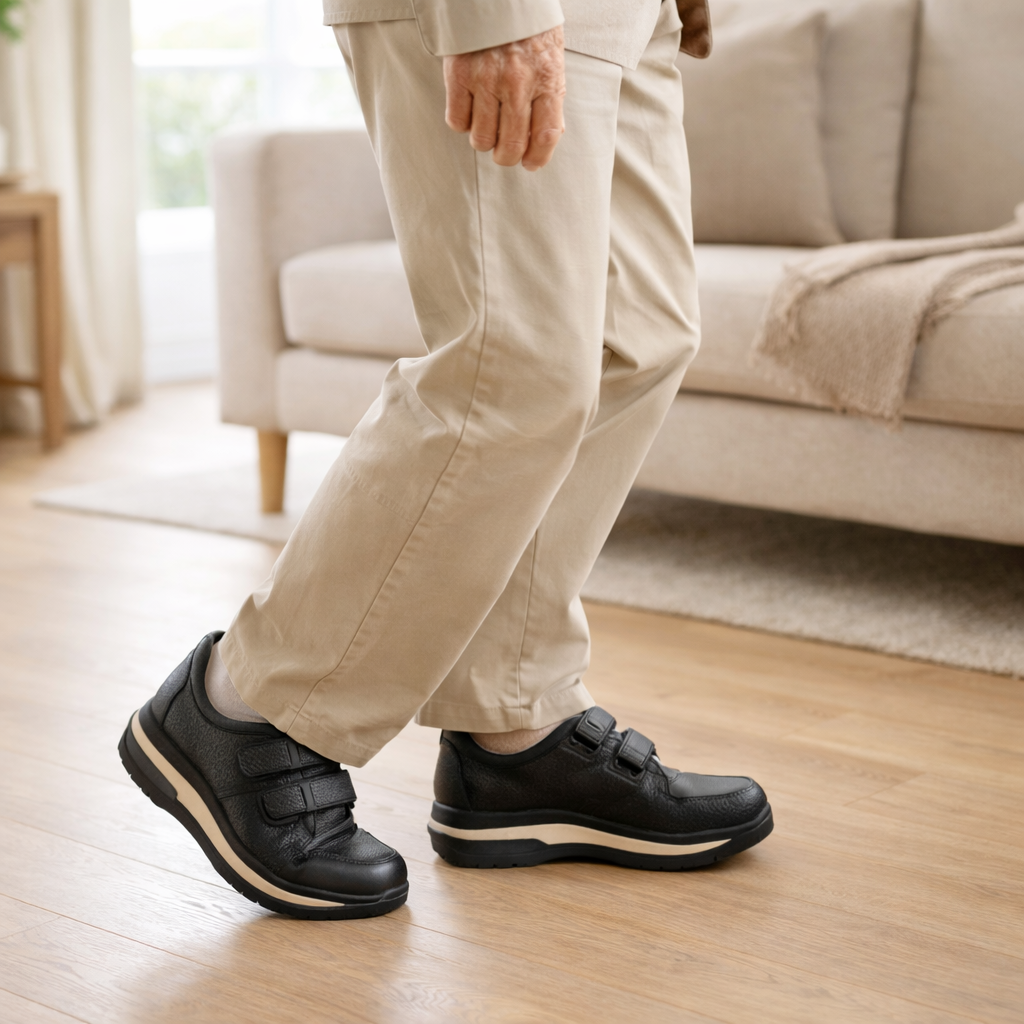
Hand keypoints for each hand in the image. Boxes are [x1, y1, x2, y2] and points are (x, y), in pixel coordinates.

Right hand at [443, 26, 565, 171]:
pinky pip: (457, 120)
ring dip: (483, 141)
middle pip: (511, 145)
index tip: (530, 163)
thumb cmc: (527, 26)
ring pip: (482, 139)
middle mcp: (517, 83)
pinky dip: (462, 123)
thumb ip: (551, 93)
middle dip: (507, 156)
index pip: (546, 136)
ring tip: (486, 127)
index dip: (538, 158)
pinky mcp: (458, 75)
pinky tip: (469, 110)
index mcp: (546, 78)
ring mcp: (486, 79)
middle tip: (504, 151)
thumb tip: (549, 135)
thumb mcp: (551, 55)